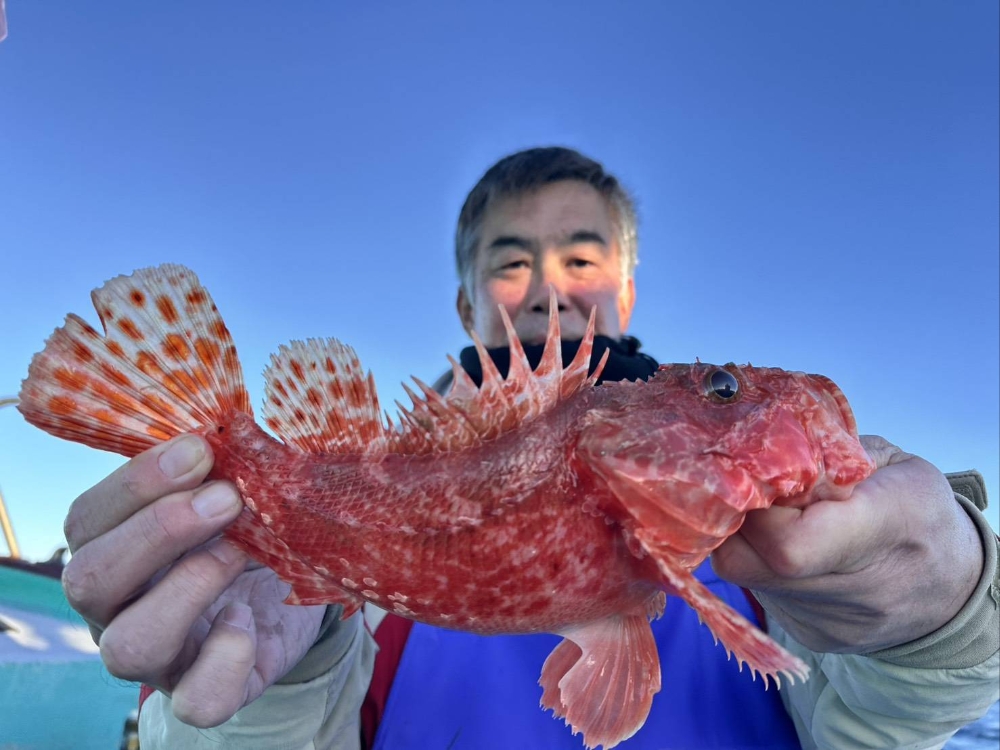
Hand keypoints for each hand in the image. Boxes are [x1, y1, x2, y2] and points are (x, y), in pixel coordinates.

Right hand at [61, 434, 326, 726]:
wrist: (297, 590)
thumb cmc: (252, 528)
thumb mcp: (238, 492)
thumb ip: (226, 467)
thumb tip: (235, 434)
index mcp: (115, 547)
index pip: (87, 519)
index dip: (136, 482)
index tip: (200, 448)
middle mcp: (119, 608)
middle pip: (88, 581)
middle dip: (158, 531)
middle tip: (227, 497)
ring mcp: (159, 658)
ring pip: (129, 647)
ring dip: (189, 587)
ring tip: (242, 552)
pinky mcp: (207, 690)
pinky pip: (196, 700)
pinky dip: (224, 660)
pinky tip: (246, 621)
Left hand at [711, 435, 983, 652]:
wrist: (951, 585)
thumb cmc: (916, 507)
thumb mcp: (889, 461)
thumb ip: (824, 454)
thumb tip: (758, 453)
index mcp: (884, 527)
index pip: (788, 542)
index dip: (757, 505)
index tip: (763, 476)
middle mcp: (856, 590)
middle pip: (746, 561)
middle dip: (733, 517)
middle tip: (752, 492)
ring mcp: (830, 623)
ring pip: (743, 576)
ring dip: (742, 537)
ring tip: (772, 516)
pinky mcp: (811, 637)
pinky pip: (760, 593)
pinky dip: (759, 563)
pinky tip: (786, 546)